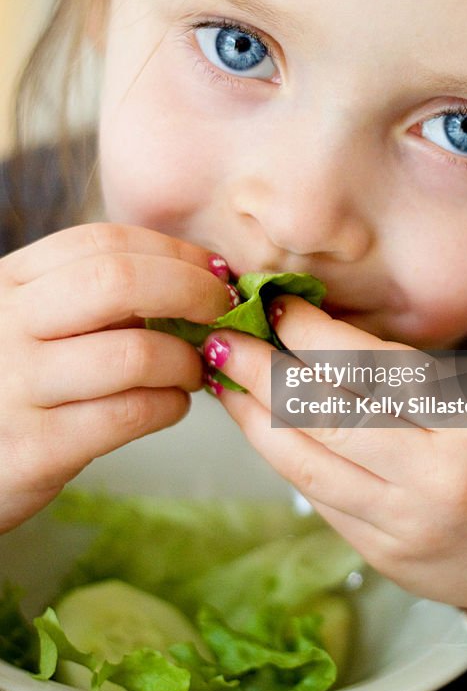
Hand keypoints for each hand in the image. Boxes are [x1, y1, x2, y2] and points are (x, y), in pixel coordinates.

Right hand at [0, 223, 233, 532]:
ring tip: (194, 369)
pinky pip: (130, 413)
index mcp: (7, 284)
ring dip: (184, 359)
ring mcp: (16, 387)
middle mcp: (6, 326)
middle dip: (189, 289)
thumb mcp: (30, 327)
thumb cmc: (11, 389)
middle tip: (221, 309)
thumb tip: (193, 279)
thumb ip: (90, 301)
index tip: (212, 270)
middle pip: (118, 281)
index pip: (101, 242)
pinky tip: (171, 404)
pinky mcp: (36, 448)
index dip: (171, 251)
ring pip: (134, 353)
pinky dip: (170, 405)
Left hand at [207, 295, 466, 688]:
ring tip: (223, 379)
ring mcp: (402, 527)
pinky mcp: (380, 556)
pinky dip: (282, 454)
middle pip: (324, 418)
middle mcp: (432, 481)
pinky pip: (317, 496)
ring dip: (253, 417)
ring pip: (305, 463)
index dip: (313, 335)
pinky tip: (257, 425)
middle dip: (262, 372)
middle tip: (223, 336)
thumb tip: (318, 333)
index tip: (277, 305)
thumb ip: (405, 373)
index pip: (371, 371)